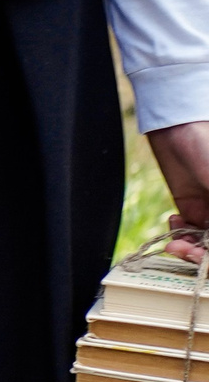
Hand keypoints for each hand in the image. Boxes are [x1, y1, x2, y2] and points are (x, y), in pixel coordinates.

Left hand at [150, 120, 208, 261]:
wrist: (179, 124)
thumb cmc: (207, 145)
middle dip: (207, 256)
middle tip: (188, 252)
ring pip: (208, 246)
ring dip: (192, 250)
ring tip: (176, 244)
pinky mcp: (194, 208)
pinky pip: (191, 233)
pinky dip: (182, 235)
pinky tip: (175, 222)